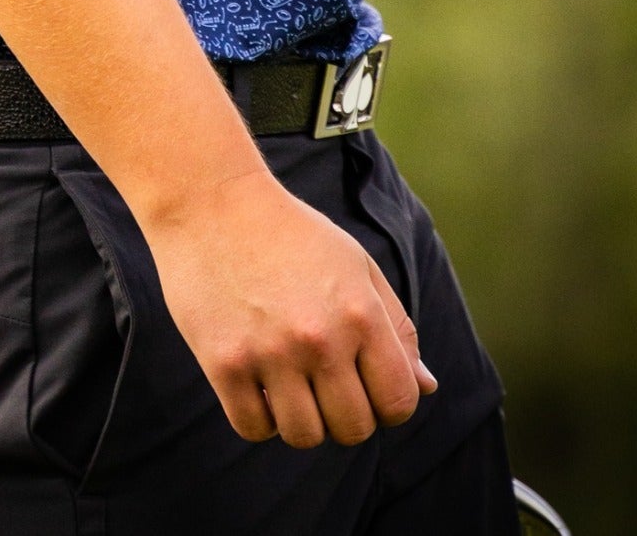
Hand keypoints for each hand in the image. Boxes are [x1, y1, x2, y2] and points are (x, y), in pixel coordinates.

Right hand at [143, 163, 433, 448]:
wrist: (210, 200)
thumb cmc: (290, 232)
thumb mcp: (355, 264)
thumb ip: (396, 327)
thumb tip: (425, 387)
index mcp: (361, 313)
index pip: (398, 401)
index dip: (387, 403)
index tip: (363, 383)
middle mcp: (320, 338)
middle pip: (353, 428)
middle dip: (344, 414)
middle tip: (321, 380)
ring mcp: (270, 353)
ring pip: (303, 436)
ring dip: (300, 418)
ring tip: (287, 380)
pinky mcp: (224, 362)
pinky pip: (253, 427)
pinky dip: (258, 416)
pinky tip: (255, 380)